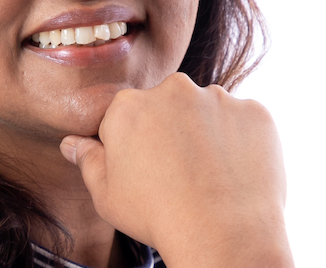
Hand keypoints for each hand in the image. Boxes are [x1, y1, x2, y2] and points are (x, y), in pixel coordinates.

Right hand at [60, 72, 292, 267]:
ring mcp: (217, 98)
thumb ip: (88, 161)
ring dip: (207, 133)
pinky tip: (234, 172)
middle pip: (169, 106)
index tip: (146, 170)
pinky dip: (241, 141)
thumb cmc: (157, 216)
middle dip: (171, 130)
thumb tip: (71, 143)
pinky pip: (244, 122)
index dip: (136, 146)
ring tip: (210, 176)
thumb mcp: (106, 195)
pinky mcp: (254, 112)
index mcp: (128, 106)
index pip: (128, 117)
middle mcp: (173, 89)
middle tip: (178, 173)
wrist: (223, 235)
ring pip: (207, 111)